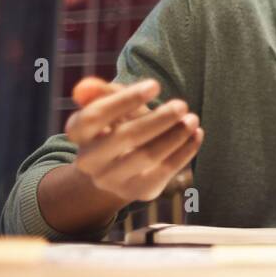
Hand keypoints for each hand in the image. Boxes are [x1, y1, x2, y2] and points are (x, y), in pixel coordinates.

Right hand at [65, 77, 203, 203]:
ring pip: (147, 156)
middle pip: (124, 137)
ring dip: (175, 135)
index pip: (94, 116)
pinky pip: (165, 171)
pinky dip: (184, 151)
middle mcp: (89, 160)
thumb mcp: (112, 109)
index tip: (154, 85)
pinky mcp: (137, 191)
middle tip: (182, 105)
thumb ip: (104, 93)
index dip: (124, 99)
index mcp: (78, 134)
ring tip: (192, 120)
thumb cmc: (118, 128)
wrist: (118, 170)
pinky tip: (196, 135)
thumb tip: (87, 86)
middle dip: (158, 119)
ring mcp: (112, 179)